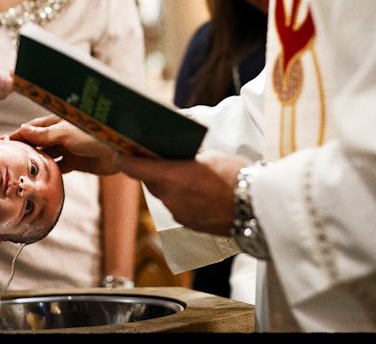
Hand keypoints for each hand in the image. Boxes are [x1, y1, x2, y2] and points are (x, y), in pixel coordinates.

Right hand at [9, 115, 120, 174]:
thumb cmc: (95, 134)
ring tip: (20, 168)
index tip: (3, 142)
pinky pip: (59, 168)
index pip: (33, 128)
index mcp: (59, 122)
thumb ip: (44, 134)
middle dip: (25, 149)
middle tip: (8, 158)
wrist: (120, 150)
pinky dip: (50, 171)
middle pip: (38, 142)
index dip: (19, 135)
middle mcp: (62, 135)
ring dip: (36, 161)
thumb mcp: (66, 133)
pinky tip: (40, 176)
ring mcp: (69, 149)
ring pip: (47, 156)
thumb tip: (23, 129)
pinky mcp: (77, 163)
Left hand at [116, 150, 249, 234]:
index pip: (133, 167)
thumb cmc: (235, 175)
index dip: (125, 158)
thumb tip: (176, 156)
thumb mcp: (210, 156)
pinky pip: (176, 206)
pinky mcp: (188, 224)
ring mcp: (178, 213)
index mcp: (171, 176)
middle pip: (148, 180)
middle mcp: (169, 197)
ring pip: (163, 194)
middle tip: (154, 155)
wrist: (256, 208)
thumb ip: (187, 157)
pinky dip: (179, 197)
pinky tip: (194, 190)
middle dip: (150, 168)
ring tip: (180, 172)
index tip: (120, 151)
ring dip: (166, 184)